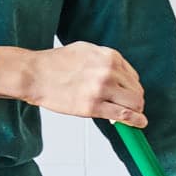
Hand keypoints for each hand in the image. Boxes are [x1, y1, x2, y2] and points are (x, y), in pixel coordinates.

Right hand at [0, 42, 145, 126]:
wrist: (35, 74)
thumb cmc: (56, 63)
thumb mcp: (86, 51)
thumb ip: (105, 62)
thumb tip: (120, 78)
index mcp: (109, 56)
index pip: (133, 76)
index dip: (133, 88)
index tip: (129, 95)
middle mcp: (109, 71)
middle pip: (136, 91)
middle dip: (136, 101)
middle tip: (132, 108)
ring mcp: (101, 89)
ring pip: (134, 103)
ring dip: (137, 111)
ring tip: (134, 117)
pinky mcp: (93, 107)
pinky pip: (123, 115)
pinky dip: (136, 121)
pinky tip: (140, 124)